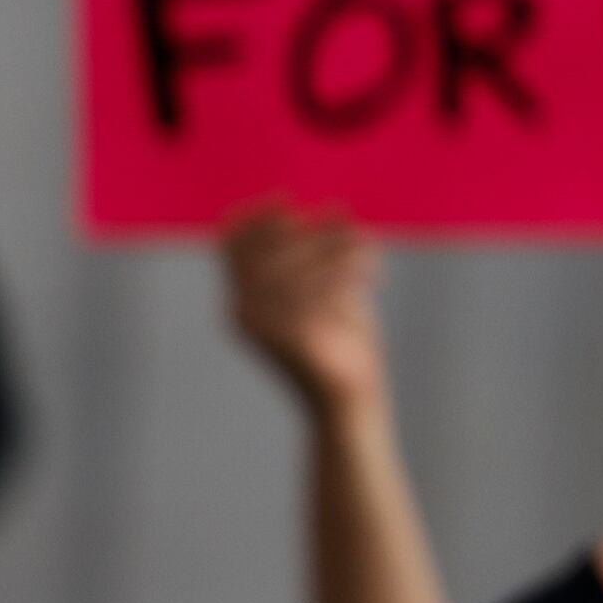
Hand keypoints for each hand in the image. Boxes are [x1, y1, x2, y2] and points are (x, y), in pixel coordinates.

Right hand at [223, 201, 385, 414]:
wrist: (345, 403)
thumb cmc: (340, 345)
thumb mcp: (329, 292)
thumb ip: (322, 254)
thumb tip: (332, 208)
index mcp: (242, 304)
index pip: (230, 245)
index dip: (254, 216)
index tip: (283, 199)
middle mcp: (245, 314)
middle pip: (267, 247)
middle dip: (305, 228)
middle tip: (342, 223)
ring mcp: (267, 326)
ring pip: (296, 263)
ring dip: (335, 247)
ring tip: (366, 249)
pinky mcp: (296, 337)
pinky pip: (320, 288)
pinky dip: (348, 272)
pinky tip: (372, 276)